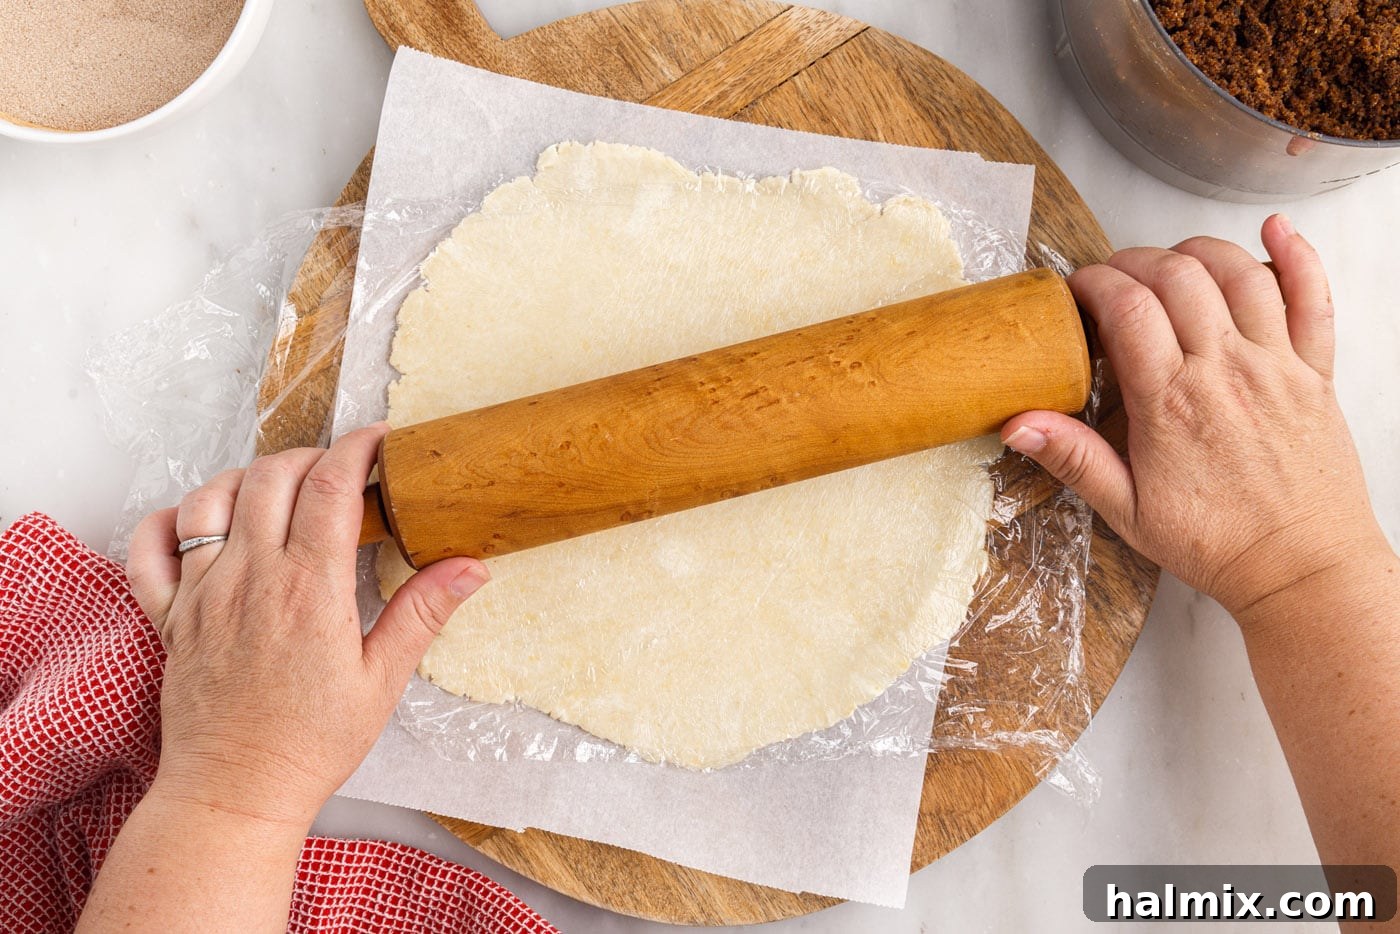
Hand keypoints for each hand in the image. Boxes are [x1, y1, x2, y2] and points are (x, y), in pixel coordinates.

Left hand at [126, 424, 488, 827]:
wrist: (235, 792)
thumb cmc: (310, 744)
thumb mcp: (383, 680)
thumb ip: (423, 613)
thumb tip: (472, 566)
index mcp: (309, 589)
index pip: (330, 486)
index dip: (357, 449)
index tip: (379, 441)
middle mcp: (250, 578)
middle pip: (272, 475)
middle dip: (311, 456)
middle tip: (340, 470)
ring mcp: (201, 593)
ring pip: (212, 496)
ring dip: (248, 477)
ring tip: (281, 489)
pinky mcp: (167, 615)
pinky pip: (150, 546)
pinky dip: (171, 519)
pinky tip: (203, 522)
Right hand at [1002, 215, 1388, 619]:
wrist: (1301, 569)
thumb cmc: (1218, 544)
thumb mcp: (1127, 511)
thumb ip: (1074, 459)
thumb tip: (1018, 425)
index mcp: (1171, 403)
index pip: (1128, 308)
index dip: (1095, 283)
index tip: (1079, 290)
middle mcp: (1226, 371)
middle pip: (1177, 276)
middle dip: (1134, 260)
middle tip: (1113, 278)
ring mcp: (1275, 365)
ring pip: (1237, 273)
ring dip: (1196, 251)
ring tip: (1170, 261)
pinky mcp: (1315, 372)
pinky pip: (1314, 297)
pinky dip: (1297, 254)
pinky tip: (1277, 231)